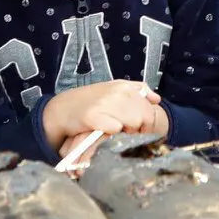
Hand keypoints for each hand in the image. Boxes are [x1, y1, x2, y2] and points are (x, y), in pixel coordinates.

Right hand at [44, 80, 164, 150]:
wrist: (62, 109)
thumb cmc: (89, 101)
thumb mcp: (114, 90)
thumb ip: (137, 91)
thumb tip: (156, 99)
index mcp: (124, 86)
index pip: (149, 107)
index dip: (147, 121)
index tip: (140, 128)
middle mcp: (117, 92)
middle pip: (145, 117)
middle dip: (139, 128)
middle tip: (127, 131)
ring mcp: (106, 103)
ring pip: (133, 123)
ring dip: (127, 131)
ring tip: (115, 130)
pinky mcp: (94, 116)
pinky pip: (116, 129)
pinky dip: (112, 132)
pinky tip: (105, 131)